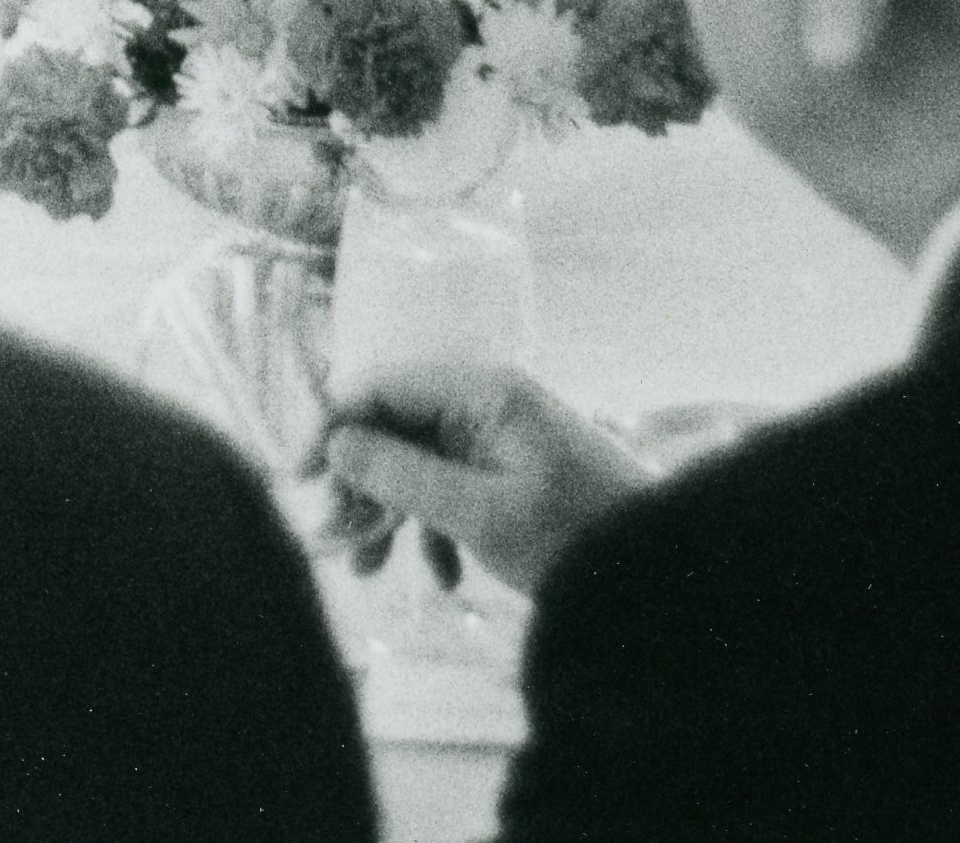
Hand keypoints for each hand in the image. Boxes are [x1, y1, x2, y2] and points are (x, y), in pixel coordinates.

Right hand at [320, 363, 659, 599]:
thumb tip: (338, 444)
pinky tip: (437, 575)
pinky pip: (449, 489)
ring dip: (387, 514)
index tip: (298, 477)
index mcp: (483, 391)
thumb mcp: (480, 512)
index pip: (383, 384)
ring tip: (364, 571)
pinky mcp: (509, 476)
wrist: (661, 574)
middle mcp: (487, 402)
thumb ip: (404, 475)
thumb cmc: (577, 537)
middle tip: (329, 536)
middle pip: (393, 425)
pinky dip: (432, 529)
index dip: (332, 425)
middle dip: (356, 482)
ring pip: (416, 463)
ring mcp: (499, 439)